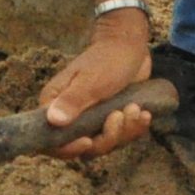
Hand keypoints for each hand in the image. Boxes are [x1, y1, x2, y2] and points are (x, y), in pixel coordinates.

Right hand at [39, 14, 154, 159]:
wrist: (129, 45)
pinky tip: (143, 113)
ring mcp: (91, 120)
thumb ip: (72, 101)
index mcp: (55, 105)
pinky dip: (134, 128)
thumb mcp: (91, 81)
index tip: (88, 140)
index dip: (68, 149)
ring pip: (105, 144)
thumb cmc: (107, 59)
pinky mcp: (109, 120)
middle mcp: (70, 117)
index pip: (51, 142)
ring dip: (125, 130)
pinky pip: (120, 137)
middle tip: (119, 115)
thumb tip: (52, 120)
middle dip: (107, 137)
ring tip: (134, 108)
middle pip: (84, 148)